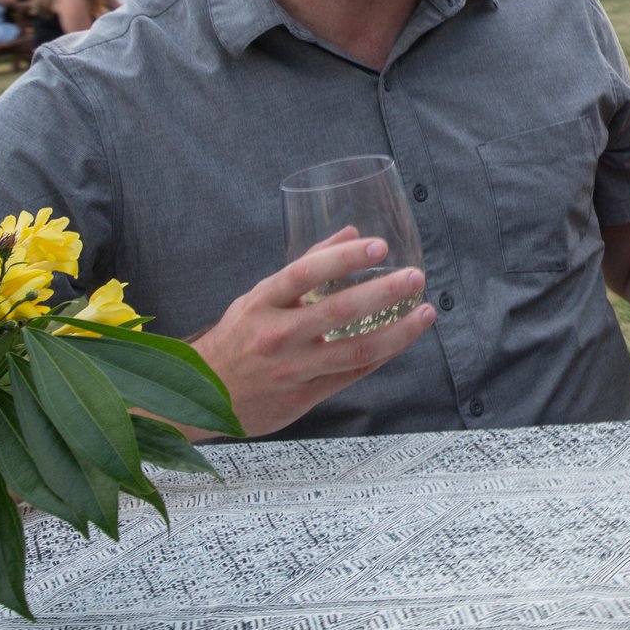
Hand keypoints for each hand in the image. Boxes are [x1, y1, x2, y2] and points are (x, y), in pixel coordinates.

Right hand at [192, 229, 434, 438]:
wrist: (204, 396)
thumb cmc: (239, 337)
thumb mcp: (260, 296)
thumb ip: (305, 265)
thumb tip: (351, 232)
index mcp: (262, 303)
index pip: (305, 273)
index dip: (344, 258)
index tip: (379, 245)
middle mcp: (276, 335)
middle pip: (338, 311)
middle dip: (383, 292)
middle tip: (415, 277)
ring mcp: (291, 369)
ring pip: (355, 350)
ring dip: (397, 331)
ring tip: (426, 312)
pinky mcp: (303, 397)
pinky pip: (352, 375)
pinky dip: (382, 356)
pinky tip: (403, 339)